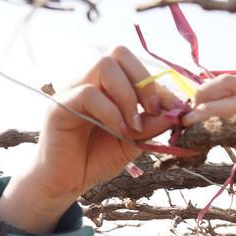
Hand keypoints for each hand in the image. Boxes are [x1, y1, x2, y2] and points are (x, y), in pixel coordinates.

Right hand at [0, 46, 179, 232]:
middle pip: (118, 53)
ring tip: (134, 126)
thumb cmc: (96, 159)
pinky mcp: (59, 106)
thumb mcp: (133, 142)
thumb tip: (176, 113)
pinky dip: (111, 112)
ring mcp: (72, 91)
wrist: (65, 182)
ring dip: (128, 96)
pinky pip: (88, 94)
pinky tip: (119, 132)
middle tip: (153, 111)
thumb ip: (151, 126)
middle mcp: (88, 81)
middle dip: (143, 82)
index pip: (133, 65)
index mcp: (107, 86)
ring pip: (104, 66)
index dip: (157, 85)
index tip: (173, 109)